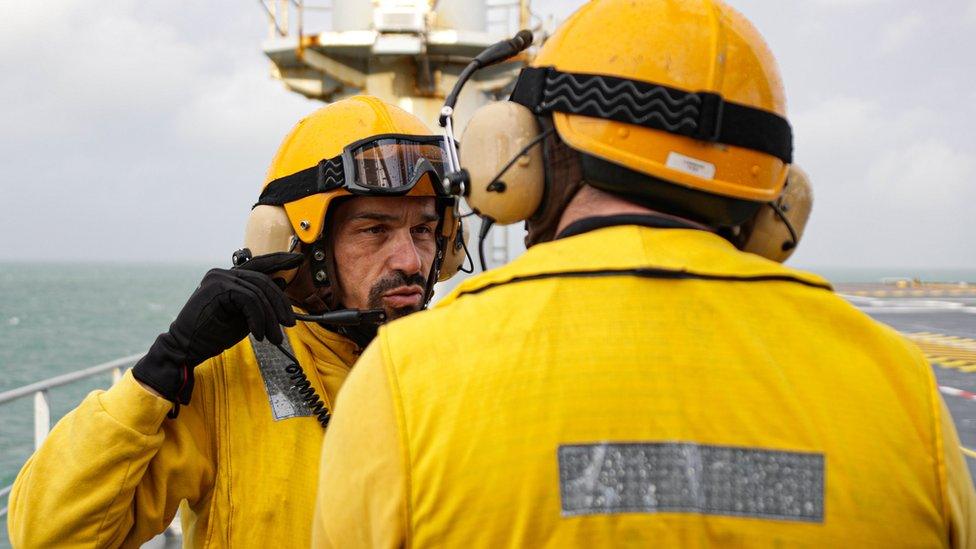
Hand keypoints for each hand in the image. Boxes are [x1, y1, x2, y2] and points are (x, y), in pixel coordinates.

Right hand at [133, 252, 303, 404]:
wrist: (187, 348)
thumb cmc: (214, 334)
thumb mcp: (245, 316)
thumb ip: (261, 300)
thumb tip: (282, 283)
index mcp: (229, 277)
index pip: (259, 264)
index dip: (280, 260)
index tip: (298, 260)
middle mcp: (223, 273)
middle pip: (263, 280)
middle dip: (280, 304)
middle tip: (289, 324)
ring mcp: (219, 278)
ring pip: (259, 292)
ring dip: (270, 318)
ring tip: (274, 337)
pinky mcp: (218, 288)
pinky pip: (250, 300)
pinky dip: (258, 319)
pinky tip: (258, 335)